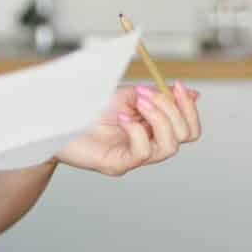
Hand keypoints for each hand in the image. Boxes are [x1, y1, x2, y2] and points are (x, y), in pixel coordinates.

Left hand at [54, 81, 201, 176]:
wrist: (58, 120)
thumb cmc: (90, 108)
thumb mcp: (129, 95)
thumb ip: (158, 95)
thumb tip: (193, 94)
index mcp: (154, 130)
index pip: (189, 128)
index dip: (188, 107)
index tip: (177, 85)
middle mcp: (149, 146)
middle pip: (186, 136)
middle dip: (174, 110)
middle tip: (149, 94)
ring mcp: (134, 158)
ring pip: (170, 147)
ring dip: (158, 119)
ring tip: (137, 103)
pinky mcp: (118, 165)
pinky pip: (142, 152)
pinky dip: (136, 130)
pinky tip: (122, 117)